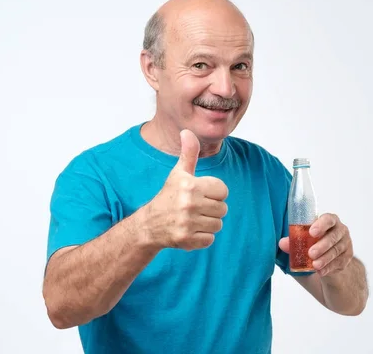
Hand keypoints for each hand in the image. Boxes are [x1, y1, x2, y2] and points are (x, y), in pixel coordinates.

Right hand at [144, 129, 228, 250]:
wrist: (149, 224)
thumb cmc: (169, 196)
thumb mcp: (178, 173)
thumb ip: (188, 153)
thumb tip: (187, 131)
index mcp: (190, 185)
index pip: (223, 190)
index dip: (214, 193)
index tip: (201, 194)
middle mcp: (189, 204)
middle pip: (223, 208)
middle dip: (212, 209)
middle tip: (196, 208)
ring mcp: (188, 223)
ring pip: (218, 224)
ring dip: (208, 223)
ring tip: (194, 219)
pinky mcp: (187, 240)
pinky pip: (210, 239)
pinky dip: (202, 237)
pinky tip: (190, 230)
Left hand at [279, 213, 353, 276]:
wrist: (329, 257)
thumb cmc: (314, 242)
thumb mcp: (304, 240)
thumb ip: (293, 241)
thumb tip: (282, 243)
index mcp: (330, 221)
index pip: (329, 219)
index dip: (322, 224)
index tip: (312, 232)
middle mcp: (340, 230)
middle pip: (334, 236)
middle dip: (322, 245)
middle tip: (310, 253)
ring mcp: (345, 244)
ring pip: (336, 251)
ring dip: (325, 259)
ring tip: (315, 265)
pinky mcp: (347, 258)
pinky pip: (339, 263)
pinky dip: (329, 268)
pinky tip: (321, 272)